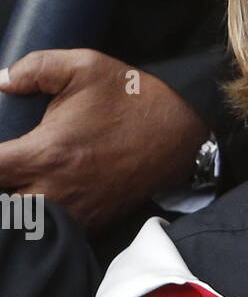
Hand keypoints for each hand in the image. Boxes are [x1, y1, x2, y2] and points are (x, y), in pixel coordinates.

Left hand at [0, 49, 209, 227]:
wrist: (181, 137)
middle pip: (4, 208)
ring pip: (26, 224)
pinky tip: (37, 198)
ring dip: (15, 206)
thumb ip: (34, 68)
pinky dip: (39, 219)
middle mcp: (56, 190)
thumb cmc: (133, 100)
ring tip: (17, 183)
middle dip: (0, 186)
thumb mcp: (84, 66)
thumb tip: (1, 81)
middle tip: (4, 169)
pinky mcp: (91, 222)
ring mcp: (75, 212)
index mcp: (46, 153)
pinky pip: (53, 230)